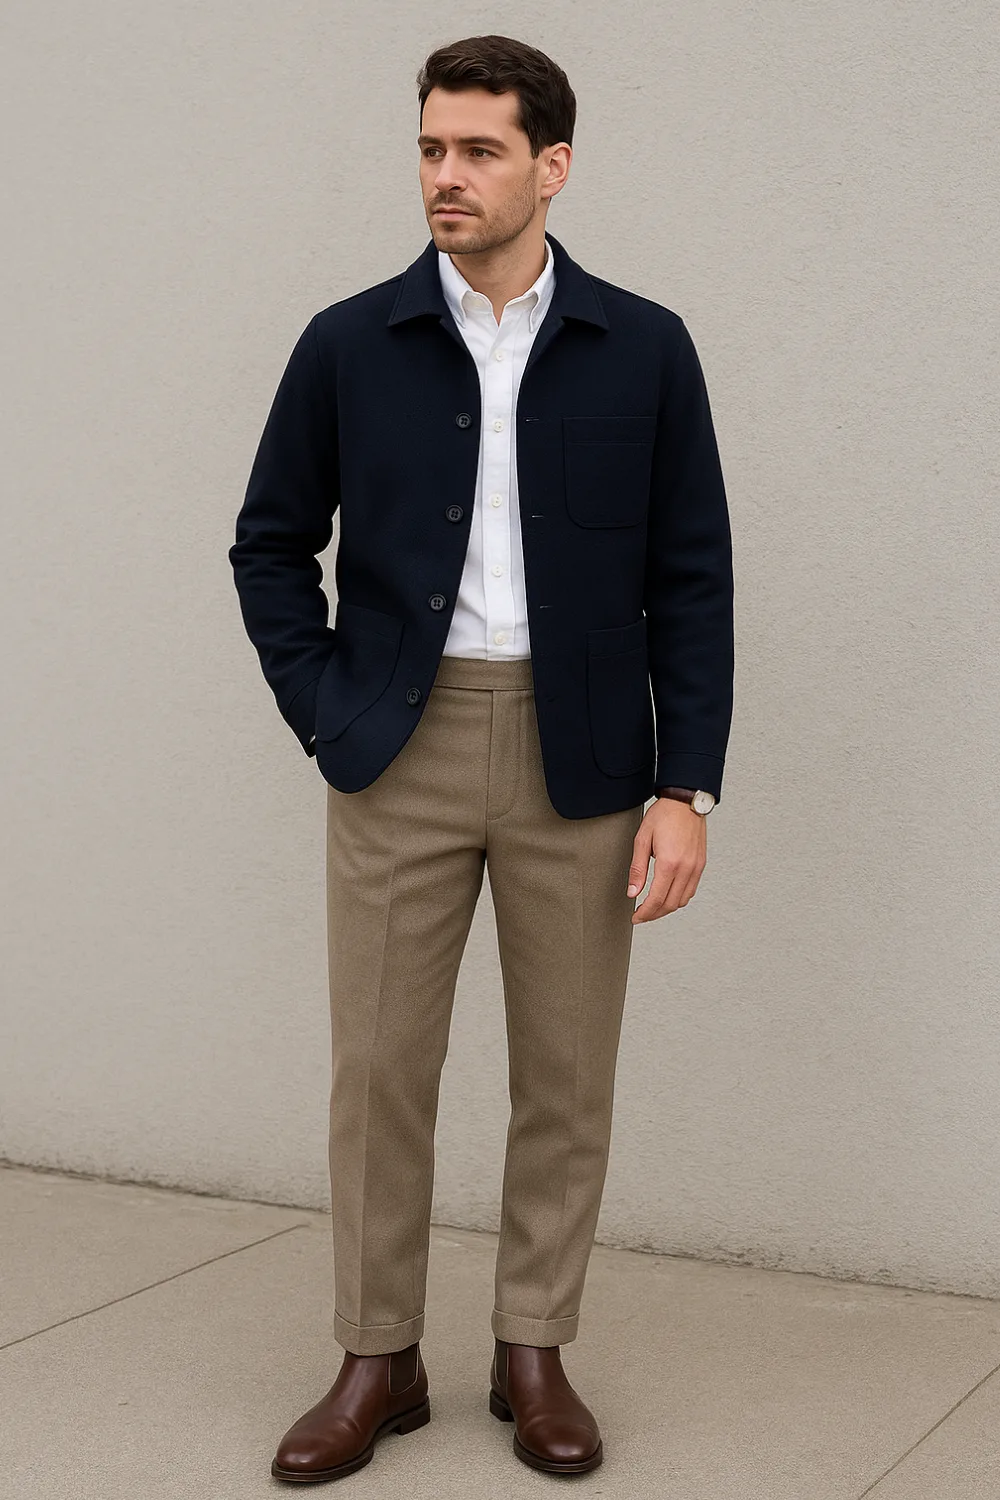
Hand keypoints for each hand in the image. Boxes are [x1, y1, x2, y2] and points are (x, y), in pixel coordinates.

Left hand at [627, 797, 706, 921]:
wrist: (686, 802)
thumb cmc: (663, 816)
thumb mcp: (642, 839)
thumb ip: (637, 868)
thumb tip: (633, 892)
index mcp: (669, 863)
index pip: (657, 899)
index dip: (645, 913)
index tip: (636, 917)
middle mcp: (686, 868)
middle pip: (670, 904)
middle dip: (654, 914)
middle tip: (641, 916)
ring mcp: (696, 867)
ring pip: (682, 900)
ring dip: (667, 908)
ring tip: (653, 908)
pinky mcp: (701, 865)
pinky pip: (691, 890)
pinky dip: (678, 898)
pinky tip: (668, 895)